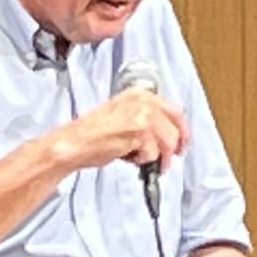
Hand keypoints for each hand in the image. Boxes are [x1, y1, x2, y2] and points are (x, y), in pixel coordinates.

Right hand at [51, 85, 186, 179]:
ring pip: (169, 142)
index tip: (182, 142)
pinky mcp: (139, 132)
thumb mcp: (121, 114)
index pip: (174, 111)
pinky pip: (153, 153)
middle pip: (176, 126)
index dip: (182, 130)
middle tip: (169, 159)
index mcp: (140, 94)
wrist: (74, 143)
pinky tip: (129, 158)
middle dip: (175, 146)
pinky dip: (144, 161)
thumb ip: (144, 117)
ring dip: (160, 158)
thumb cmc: (92, 133)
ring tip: (146, 163)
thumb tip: (164, 133)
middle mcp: (143, 100)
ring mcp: (142, 115)